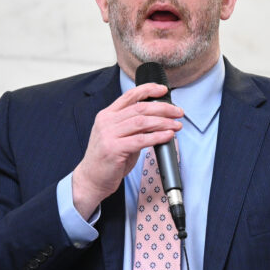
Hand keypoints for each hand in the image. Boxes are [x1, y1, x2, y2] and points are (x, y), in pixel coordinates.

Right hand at [72, 83, 182, 217]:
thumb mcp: (119, 136)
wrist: (91, 179)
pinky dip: (157, 137)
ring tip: (176, 125)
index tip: (163, 90)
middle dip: (163, 108)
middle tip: (178, 112)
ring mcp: (109, 135)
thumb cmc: (107, 159)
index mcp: (107, 115)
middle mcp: (107, 122)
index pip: (129, 96)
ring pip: (142, 122)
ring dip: (163, 122)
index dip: (148, 90)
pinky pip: (141, 140)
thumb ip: (134, 127)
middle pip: (140, 108)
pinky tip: (168, 136)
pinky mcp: (114, 149)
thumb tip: (159, 120)